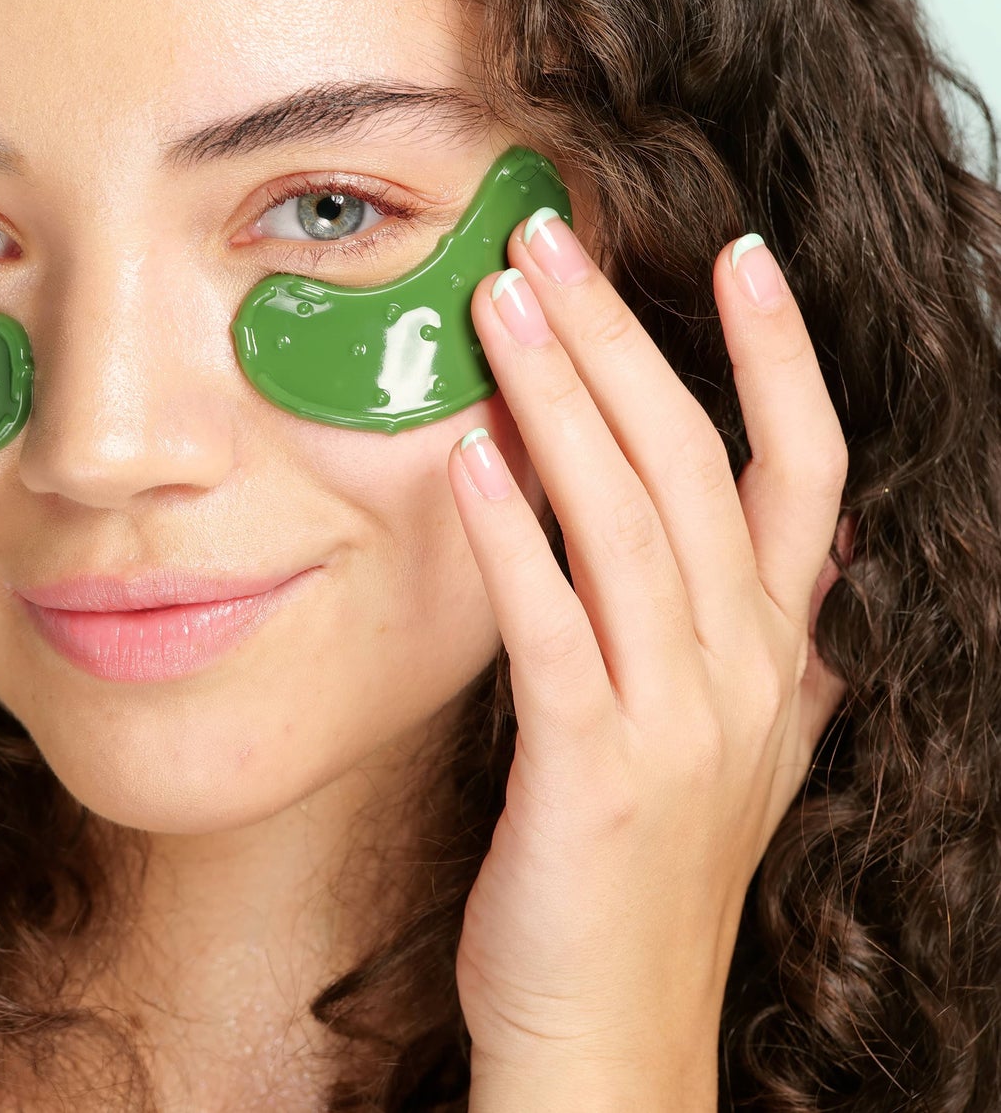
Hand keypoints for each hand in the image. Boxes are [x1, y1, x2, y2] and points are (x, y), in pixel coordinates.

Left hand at [447, 210, 852, 1111]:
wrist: (615, 1039)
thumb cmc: (640, 879)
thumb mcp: (714, 744)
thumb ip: (727, 638)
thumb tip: (711, 544)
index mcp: (774, 653)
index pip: (803, 470)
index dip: (777, 357)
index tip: (734, 256)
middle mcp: (745, 670)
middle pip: (693, 462)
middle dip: (622, 339)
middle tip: (551, 240)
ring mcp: (678, 720)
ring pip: (627, 520)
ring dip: (561, 399)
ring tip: (502, 303)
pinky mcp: (593, 771)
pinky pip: (553, 624)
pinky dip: (513, 534)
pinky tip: (470, 457)